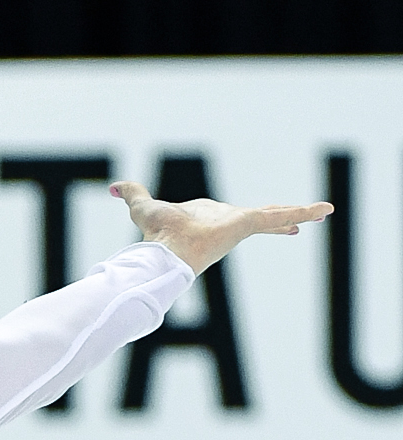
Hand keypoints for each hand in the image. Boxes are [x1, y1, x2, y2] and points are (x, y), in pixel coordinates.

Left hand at [111, 182, 331, 276]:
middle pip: (260, 217)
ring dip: (299, 214)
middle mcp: (228, 222)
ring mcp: (240, 224)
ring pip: (275, 216)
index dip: (248, 217)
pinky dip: (302, 212)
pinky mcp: (247, 223)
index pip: (235, 217)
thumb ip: (132, 194)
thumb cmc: (154, 234)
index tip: (257, 218)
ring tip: (325, 212)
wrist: (164, 252)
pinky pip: (278, 216)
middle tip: (297, 223)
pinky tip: (324, 210)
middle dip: (280, 218)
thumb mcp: (143, 206)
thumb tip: (114, 187)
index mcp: (211, 219)